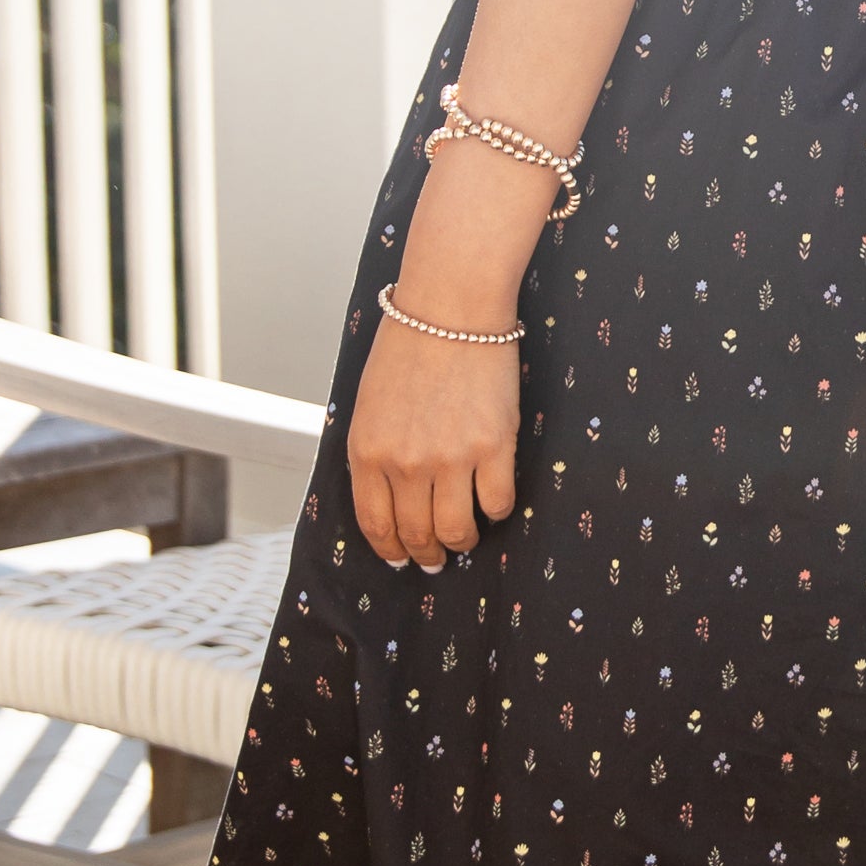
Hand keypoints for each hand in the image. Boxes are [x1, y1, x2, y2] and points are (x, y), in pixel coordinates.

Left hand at [345, 315, 519, 570]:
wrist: (450, 308)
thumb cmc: (408, 347)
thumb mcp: (368, 405)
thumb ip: (373, 452)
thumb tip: (388, 496)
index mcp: (368, 452)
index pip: (375, 523)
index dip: (389, 549)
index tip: (399, 557)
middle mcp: (406, 463)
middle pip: (416, 534)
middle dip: (425, 553)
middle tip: (435, 557)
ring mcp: (451, 458)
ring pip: (457, 529)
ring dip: (461, 541)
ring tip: (465, 537)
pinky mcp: (494, 447)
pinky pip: (497, 502)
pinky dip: (496, 511)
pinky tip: (492, 501)